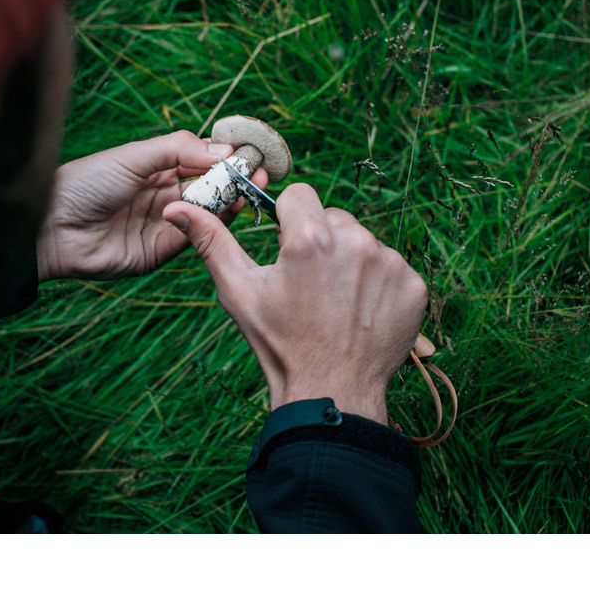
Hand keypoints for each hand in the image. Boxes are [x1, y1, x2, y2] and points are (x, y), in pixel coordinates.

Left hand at [39, 130, 267, 280]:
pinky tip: (226, 211)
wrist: (51, 228)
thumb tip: (224, 150)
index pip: (200, 159)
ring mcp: (164, 223)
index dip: (226, 157)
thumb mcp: (134, 157)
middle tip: (259, 174)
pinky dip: (211, 225)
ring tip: (249, 189)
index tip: (250, 154)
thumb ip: (178, 150)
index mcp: (155, 166)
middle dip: (235, 180)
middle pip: (209, 186)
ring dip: (229, 201)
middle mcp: (163, 194)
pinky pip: (193, 238)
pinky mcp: (160, 252)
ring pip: (206, 212)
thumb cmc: (86, 183)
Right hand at [161, 183, 427, 424]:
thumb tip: (176, 208)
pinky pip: (392, 267)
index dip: (288, 222)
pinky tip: (362, 312)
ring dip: (351, 262)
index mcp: (308, 238)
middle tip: (311, 285)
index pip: (299, 195)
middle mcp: (354, 241)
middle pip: (333, 217)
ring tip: (336, 302)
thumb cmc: (280, 344)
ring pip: (363, 241)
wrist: (330, 393)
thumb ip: (211, 241)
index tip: (288, 253)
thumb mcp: (239, 292)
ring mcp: (389, 263)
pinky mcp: (413, 284)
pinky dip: (379, 284)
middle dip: (321, 241)